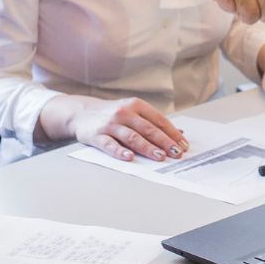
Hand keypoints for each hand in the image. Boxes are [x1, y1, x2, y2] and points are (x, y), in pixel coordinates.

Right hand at [69, 96, 189, 163]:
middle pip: (148, 129)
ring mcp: (110, 124)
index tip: (183, 145)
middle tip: (176, 153)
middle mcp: (124, 113)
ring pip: (132, 137)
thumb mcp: (133, 111)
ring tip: (160, 157)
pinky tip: (129, 158)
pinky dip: (120, 151)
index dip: (172, 133)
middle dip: (164, 142)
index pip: (158, 120)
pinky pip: (110, 145)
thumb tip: (179, 133)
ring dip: (147, 148)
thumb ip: (153, 121)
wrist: (81, 112)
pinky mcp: (97, 135)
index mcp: (136, 105)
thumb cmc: (112, 114)